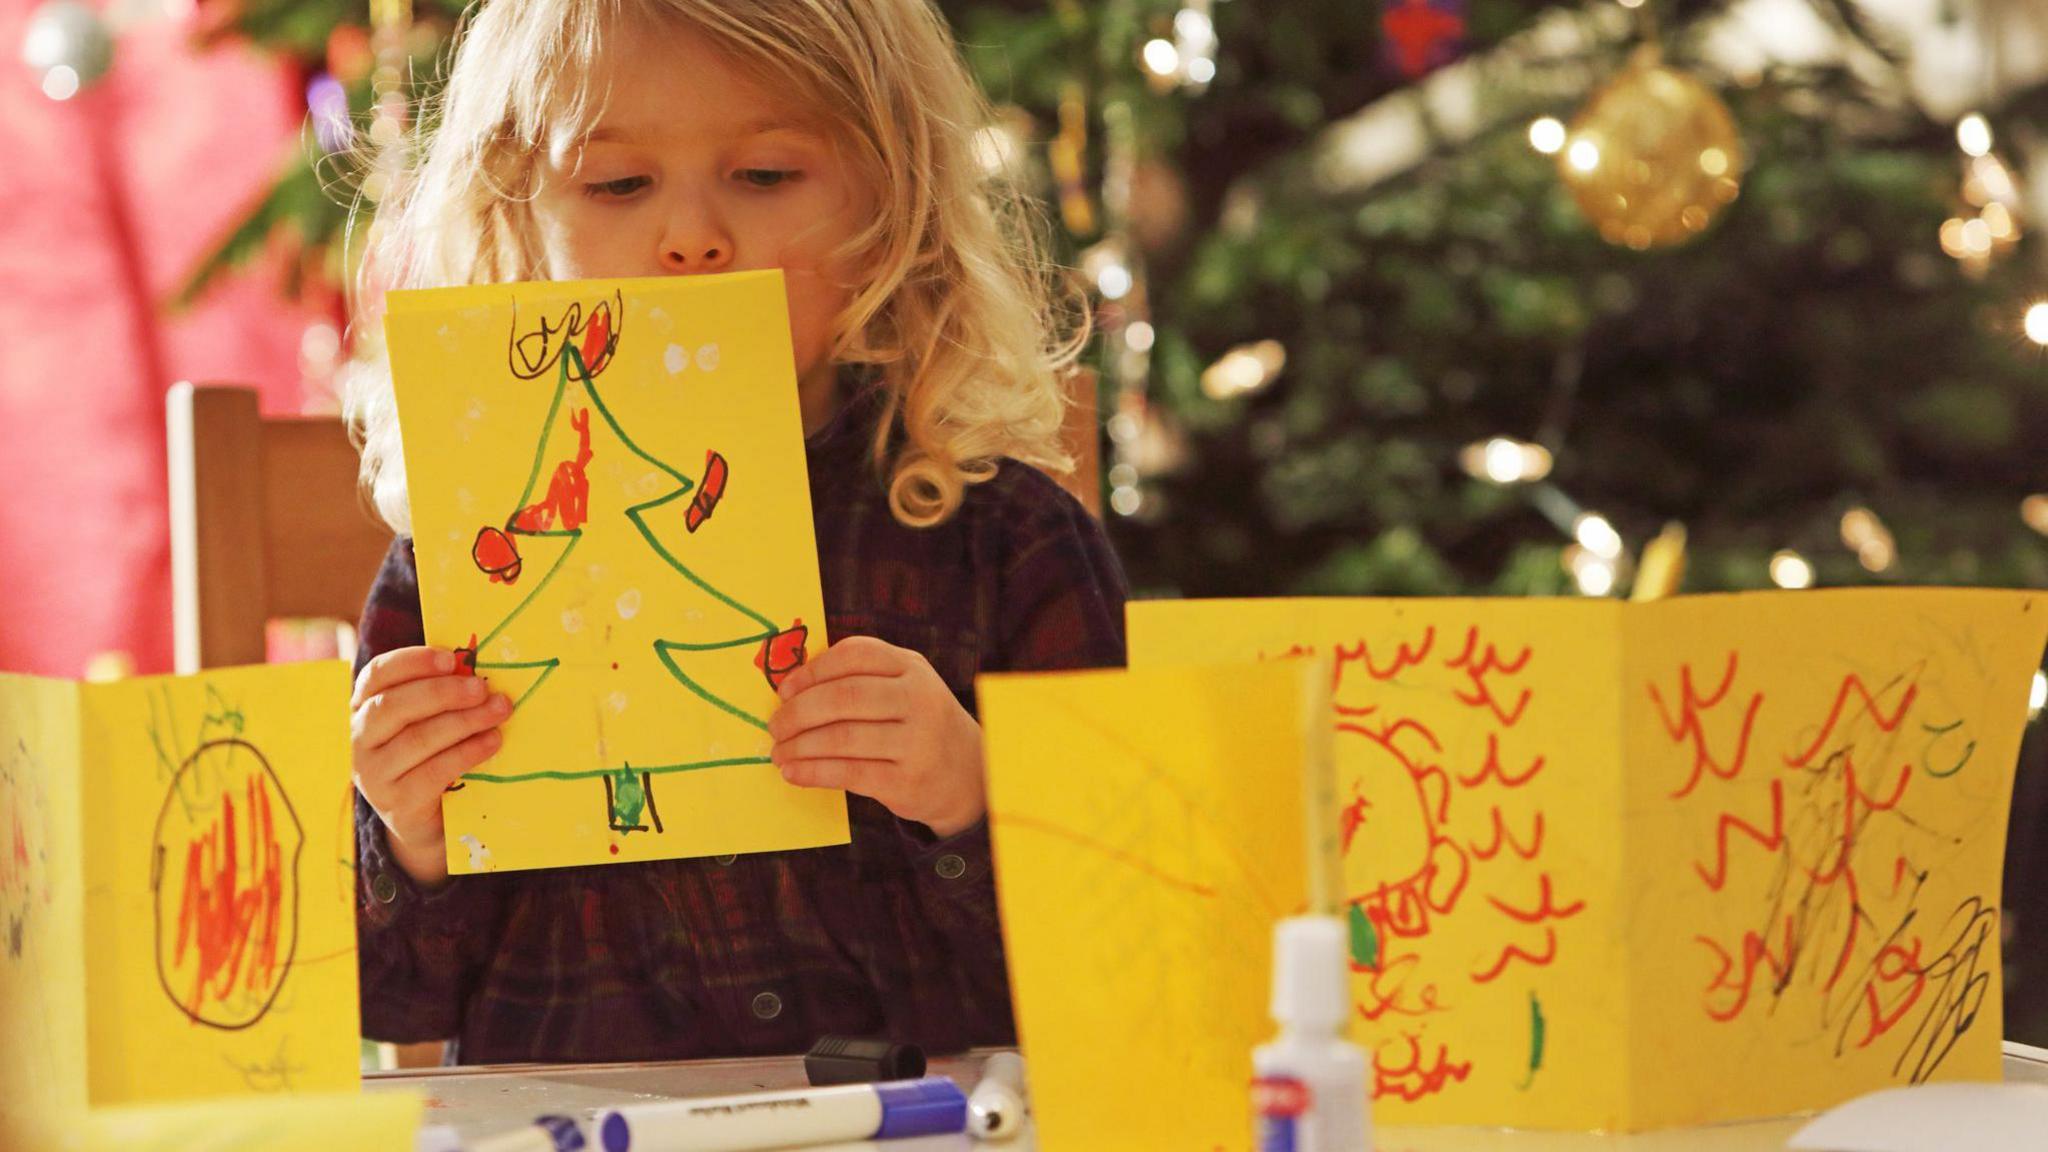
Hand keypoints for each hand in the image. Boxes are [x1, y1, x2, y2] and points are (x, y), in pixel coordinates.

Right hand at [351, 647, 511, 887]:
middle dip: (443, 692)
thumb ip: (442, 694)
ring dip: (463, 721)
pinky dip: (466, 753)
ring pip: (416, 739)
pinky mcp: (396, 803)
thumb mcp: (428, 720)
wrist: (425, 818)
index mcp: (364, 706)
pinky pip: (433, 772)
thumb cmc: (429, 754)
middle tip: (482, 688)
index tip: (451, 658)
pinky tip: (492, 742)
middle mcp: (359, 739)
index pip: (377, 674)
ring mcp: (373, 774)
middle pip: (394, 706)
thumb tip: (476, 668)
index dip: (412, 662)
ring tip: (498, 711)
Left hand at [767, 636, 985, 837]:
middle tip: (775, 726)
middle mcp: (918, 699)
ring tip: (779, 753)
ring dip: (799, 746)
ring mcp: (916, 741)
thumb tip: (790, 688)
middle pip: (844, 697)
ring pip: (842, 737)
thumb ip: (859, 679)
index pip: (854, 655)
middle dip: (798, 712)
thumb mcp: (904, 688)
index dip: (812, 670)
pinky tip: (793, 773)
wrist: (969, 774)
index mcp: (912, 667)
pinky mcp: (907, 781)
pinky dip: (812, 772)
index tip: (785, 690)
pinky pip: (848, 773)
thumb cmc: (918, 725)